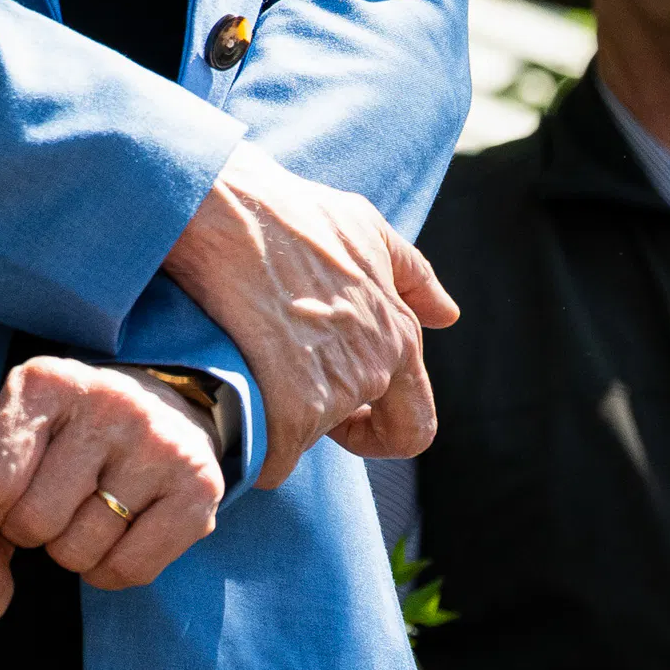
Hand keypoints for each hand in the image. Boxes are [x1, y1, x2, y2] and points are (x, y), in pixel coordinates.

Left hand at [0, 357, 224, 609]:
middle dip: (29, 531)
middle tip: (50, 505)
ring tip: (87, 511)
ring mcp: (157, 441)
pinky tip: (116, 535)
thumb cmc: (64, 442)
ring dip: (70, 551)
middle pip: (34, 521)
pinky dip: (108, 571)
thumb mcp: (10, 459)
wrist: (162, 407)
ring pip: (79, 550)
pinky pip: (129, 570)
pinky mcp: (198, 485)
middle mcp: (105, 401)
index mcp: (44, 383)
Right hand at [156, 143, 455, 485]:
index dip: (377, 429)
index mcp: (398, 339)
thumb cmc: (289, 212)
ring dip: (272, 416)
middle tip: (274, 377)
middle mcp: (373, 373)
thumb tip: (448, 314)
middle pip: (344, 429)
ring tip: (239, 362)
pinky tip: (221, 402)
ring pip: (302, 438)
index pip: (413, 424)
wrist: (221, 211)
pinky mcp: (287, 412)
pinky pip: (267, 458)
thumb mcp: (364, 229)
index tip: (345, 420)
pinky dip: (244, 442)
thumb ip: (414, 276)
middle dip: (314, 415)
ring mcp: (331, 396)